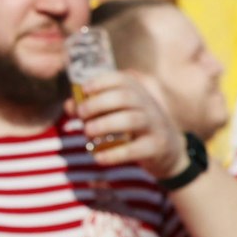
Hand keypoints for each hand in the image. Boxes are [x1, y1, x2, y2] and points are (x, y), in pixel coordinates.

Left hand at [70, 70, 186, 178]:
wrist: (167, 150)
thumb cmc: (133, 128)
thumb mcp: (117, 114)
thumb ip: (93, 109)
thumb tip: (70, 104)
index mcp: (137, 93)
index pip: (122, 80)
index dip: (101, 82)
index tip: (84, 89)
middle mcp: (148, 105)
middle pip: (125, 97)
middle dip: (98, 103)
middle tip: (81, 114)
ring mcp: (154, 125)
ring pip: (131, 119)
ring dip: (105, 124)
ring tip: (87, 132)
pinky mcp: (156, 146)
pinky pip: (136, 148)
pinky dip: (115, 154)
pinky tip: (98, 157)